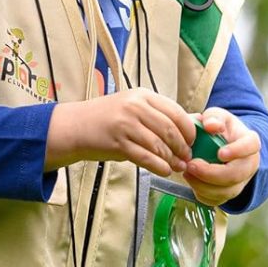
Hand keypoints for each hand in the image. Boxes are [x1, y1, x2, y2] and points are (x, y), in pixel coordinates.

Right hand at [45, 88, 195, 176]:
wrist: (75, 126)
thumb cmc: (107, 118)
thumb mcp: (132, 107)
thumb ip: (158, 114)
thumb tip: (191, 124)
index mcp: (142, 95)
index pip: (175, 111)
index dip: (188, 129)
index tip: (192, 141)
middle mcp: (134, 106)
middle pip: (169, 129)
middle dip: (182, 147)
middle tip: (187, 157)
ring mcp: (125, 124)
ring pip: (159, 145)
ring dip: (172, 159)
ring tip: (177, 167)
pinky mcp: (117, 143)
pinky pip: (145, 157)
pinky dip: (159, 166)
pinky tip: (164, 171)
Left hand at [183, 107, 260, 207]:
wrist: (222, 145)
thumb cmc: (219, 129)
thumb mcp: (217, 116)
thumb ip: (213, 117)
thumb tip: (210, 126)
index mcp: (249, 142)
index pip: (250, 146)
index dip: (237, 151)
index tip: (220, 153)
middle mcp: (249, 164)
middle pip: (236, 175)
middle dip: (212, 173)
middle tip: (191, 165)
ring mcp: (241, 182)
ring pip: (226, 192)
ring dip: (203, 185)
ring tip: (187, 172)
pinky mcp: (228, 193)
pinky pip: (216, 201)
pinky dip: (201, 193)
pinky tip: (191, 181)